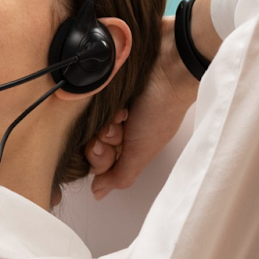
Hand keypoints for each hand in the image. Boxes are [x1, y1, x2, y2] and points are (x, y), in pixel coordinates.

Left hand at [85, 16, 200, 199]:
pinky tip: (117, 98)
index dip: (99, 158)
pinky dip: (101, 100)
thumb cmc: (163, 107)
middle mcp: (118, 126)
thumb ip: (121, 175)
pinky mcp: (103, 86)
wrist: (170, 65)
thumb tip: (99, 193)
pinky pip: (88, 98)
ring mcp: (109, 106)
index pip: (97, 162)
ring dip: (105, 120)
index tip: (109, 147)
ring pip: (88, 124)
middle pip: (90, 143)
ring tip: (122, 112)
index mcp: (129, 145)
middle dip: (103, 140)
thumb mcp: (143, 151)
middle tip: (117, 129)